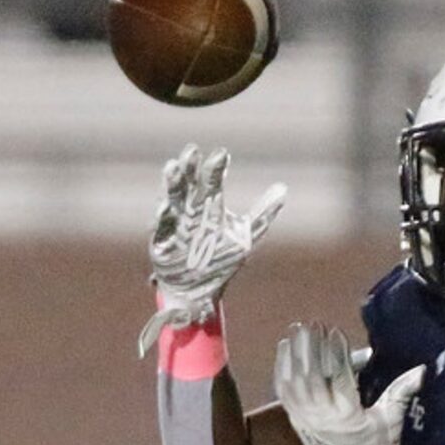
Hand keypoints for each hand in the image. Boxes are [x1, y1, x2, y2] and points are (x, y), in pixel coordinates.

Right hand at [138, 145, 285, 356]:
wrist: (199, 293)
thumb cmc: (221, 260)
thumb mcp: (246, 237)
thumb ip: (262, 214)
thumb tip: (283, 189)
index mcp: (209, 204)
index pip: (211, 180)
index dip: (215, 167)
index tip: (221, 154)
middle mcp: (189, 208)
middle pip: (188, 181)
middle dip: (188, 166)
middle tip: (191, 151)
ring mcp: (174, 223)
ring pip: (171, 197)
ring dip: (172, 183)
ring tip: (173, 168)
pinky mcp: (161, 241)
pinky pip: (161, 227)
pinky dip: (162, 217)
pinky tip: (165, 207)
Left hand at [273, 322, 423, 444]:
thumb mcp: (391, 422)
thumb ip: (401, 392)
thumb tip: (421, 369)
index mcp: (348, 416)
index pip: (339, 379)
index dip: (336, 354)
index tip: (335, 331)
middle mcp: (323, 417)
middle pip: (313, 376)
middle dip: (313, 347)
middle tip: (314, 323)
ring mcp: (305, 419)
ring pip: (296, 381)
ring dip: (296, 353)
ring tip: (299, 328)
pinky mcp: (295, 420)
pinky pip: (283, 390)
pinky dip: (282, 367)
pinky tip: (285, 346)